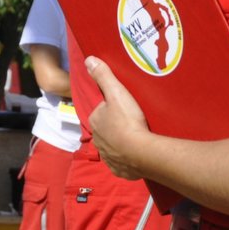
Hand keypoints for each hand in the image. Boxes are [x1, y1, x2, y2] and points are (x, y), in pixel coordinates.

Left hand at [85, 56, 150, 180]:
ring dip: (122, 143)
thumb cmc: (127, 120)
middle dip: (117, 127)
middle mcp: (97, 140)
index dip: (113, 109)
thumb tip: (89, 60)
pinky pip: (121, 162)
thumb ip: (103, 76)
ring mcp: (107, 157)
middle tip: (134, 122)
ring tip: (137, 138)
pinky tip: (136, 154)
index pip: (102, 111)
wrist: (140, 151)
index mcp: (95, 120)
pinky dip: (127, 159)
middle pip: (107, 129)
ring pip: (113, 146)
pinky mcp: (118, 170)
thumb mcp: (116, 92)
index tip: (126, 109)